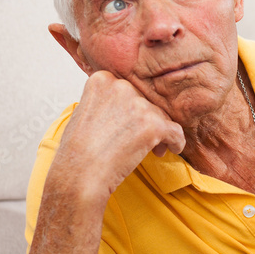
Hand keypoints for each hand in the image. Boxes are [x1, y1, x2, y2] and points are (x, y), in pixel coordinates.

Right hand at [53, 71, 185, 198]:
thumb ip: (106, 100)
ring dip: (159, 133)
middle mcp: (121, 87)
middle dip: (146, 120)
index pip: (128, 90)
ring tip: (151, 150)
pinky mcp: (154, 124)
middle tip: (139, 140)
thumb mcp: (84, 110)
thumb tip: (126, 105)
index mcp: (102, 80)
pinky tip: (172, 149)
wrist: (79, 173)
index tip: (128, 124)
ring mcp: (138, 105)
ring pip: (161, 116)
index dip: (131, 108)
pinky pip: (176, 131)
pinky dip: (176, 142)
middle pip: (146, 102)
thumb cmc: (78, 149)